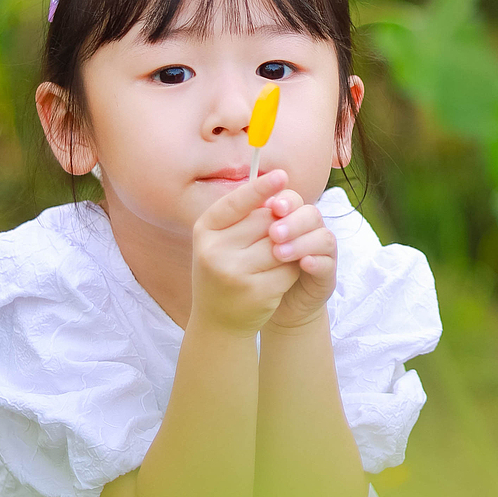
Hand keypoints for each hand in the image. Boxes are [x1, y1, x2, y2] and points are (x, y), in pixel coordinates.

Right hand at [190, 169, 301, 334]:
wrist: (218, 321)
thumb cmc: (222, 271)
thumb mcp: (220, 241)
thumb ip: (242, 216)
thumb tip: (277, 191)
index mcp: (204, 231)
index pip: (235, 202)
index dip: (260, 188)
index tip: (282, 175)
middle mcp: (214, 251)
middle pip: (265, 221)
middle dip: (280, 223)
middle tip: (279, 233)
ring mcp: (234, 273)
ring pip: (281, 244)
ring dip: (289, 246)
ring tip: (281, 253)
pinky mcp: (256, 292)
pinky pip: (289, 268)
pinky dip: (293, 268)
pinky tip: (282, 274)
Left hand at [261, 186, 337, 329]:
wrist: (267, 308)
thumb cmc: (251, 273)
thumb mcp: (244, 249)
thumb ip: (247, 228)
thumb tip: (250, 208)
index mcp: (288, 216)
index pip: (290, 199)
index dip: (284, 199)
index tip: (272, 205)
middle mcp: (307, 229)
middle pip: (309, 213)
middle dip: (291, 221)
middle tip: (274, 233)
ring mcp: (320, 251)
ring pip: (322, 236)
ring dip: (301, 242)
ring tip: (280, 253)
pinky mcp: (326, 274)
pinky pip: (327, 263)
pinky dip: (316, 261)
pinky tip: (304, 264)